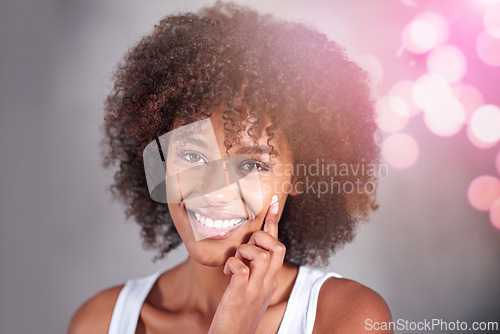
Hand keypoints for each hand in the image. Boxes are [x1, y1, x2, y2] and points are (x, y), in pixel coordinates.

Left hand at [208, 195, 285, 333]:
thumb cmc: (238, 313)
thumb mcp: (250, 289)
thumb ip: (252, 270)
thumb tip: (244, 251)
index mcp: (270, 279)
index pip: (277, 246)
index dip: (274, 222)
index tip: (271, 202)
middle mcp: (267, 282)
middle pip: (277, 246)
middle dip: (260, 238)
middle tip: (244, 249)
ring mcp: (255, 289)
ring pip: (260, 254)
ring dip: (244, 252)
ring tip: (234, 264)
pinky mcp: (240, 295)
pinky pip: (241, 268)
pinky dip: (232, 265)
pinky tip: (227, 274)